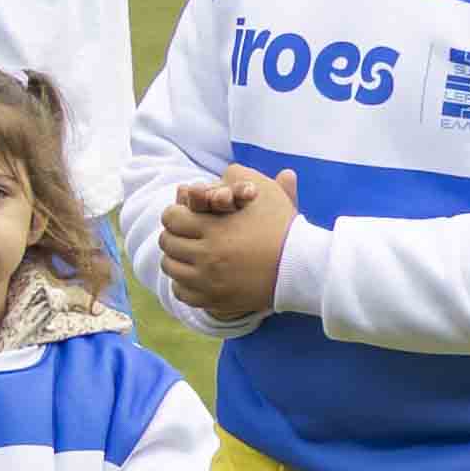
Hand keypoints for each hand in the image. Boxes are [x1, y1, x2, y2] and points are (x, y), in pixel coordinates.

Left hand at [159, 162, 298, 327]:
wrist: (302, 266)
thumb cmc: (282, 226)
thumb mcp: (265, 193)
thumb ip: (240, 178)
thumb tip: (224, 171)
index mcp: (214, 228)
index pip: (170, 218)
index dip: (175, 214)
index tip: (184, 215)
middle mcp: (208, 256)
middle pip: (167, 243)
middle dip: (174, 235)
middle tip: (184, 234)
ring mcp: (210, 281)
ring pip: (171, 268)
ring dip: (176, 258)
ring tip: (188, 253)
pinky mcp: (215, 300)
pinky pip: (181, 292)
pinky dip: (183, 283)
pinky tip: (195, 274)